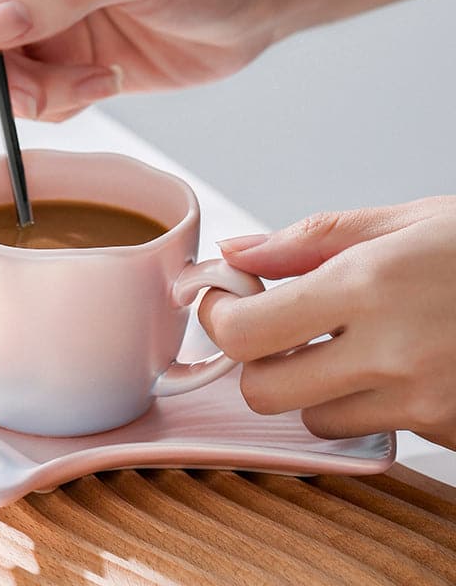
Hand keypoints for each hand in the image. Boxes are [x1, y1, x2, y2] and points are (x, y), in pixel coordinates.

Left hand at [199, 197, 455, 449]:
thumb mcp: (401, 222)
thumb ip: (307, 241)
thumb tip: (236, 253)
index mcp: (368, 284)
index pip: (247, 332)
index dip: (218, 318)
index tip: (222, 300)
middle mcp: (392, 352)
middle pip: (265, 391)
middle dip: (256, 360)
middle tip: (275, 326)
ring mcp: (423, 401)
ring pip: (314, 417)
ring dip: (312, 384)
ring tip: (350, 341)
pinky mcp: (446, 430)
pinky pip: (369, 429)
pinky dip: (362, 402)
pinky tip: (394, 363)